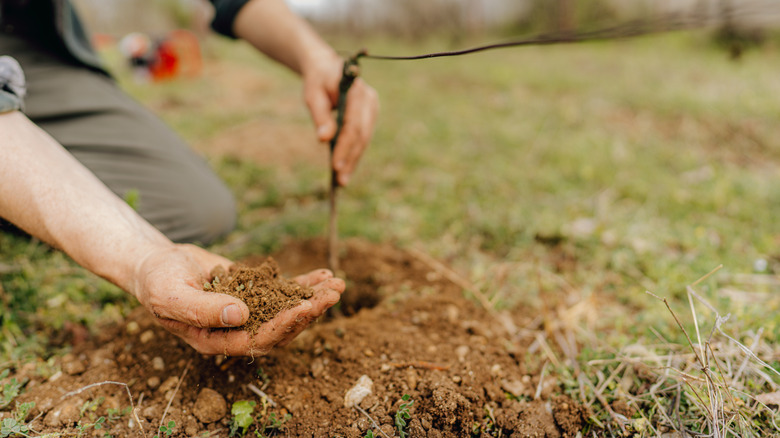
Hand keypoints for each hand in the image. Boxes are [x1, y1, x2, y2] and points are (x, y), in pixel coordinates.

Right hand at [132, 244, 344, 354]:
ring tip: (337, 285)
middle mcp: (238, 331)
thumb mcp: (172, 296)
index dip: (282, 327)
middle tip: (331, 296)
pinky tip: (325, 274)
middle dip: (308, 312)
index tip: (303, 309)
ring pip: (288, 310)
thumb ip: (203, 310)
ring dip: (314, 299)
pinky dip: (305, 284)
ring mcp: (250, 312)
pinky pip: (284, 292)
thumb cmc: (158, 283)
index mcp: (217, 341)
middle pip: (280, 328)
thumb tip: (240, 315)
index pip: (257, 341)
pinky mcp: (256, 293)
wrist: (158, 264)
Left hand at [303, 52, 378, 185]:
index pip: (353, 125)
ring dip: (353, 160)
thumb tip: (324, 140)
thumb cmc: (318, 80)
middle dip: (350, 158)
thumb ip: (320, 116)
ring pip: (364, 139)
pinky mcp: (370, 115)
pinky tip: (346, 168)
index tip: (334, 166)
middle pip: (362, 135)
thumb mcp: (312, 95)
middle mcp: (369, 100)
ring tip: (342, 181)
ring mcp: (372, 108)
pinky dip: (354, 153)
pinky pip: (363, 137)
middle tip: (340, 180)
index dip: (344, 147)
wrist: (327, 68)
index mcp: (356, 90)